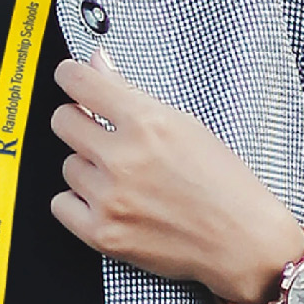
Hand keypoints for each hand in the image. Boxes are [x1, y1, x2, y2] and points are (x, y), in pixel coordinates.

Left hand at [50, 48, 303, 300]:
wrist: (242, 241)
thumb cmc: (223, 183)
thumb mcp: (185, 125)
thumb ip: (131, 93)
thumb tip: (97, 62)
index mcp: (147, 123)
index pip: (79, 82)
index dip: (70, 76)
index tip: (69, 77)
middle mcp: (123, 159)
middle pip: (62, 121)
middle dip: (78, 121)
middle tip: (99, 133)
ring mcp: (110, 198)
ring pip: (68, 166)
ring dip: (87, 168)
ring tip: (122, 178)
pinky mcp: (102, 234)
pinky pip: (61, 205)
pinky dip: (78, 203)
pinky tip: (107, 202)